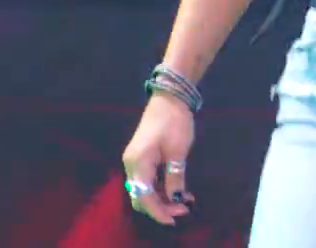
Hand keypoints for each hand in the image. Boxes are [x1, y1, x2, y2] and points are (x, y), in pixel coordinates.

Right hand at [120, 94, 196, 224]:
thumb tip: (176, 199)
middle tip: (183, 210)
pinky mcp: (141, 157)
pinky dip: (161, 188)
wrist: (168, 97)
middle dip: (160, 207)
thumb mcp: (178, 152)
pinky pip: (147, 180)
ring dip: (162, 198)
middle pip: (140, 196)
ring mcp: (134, 161)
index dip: (159, 211)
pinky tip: (178, 190)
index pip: (144, 197)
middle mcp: (131, 165)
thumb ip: (175, 177)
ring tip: (184, 201)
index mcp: (137, 163)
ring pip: (144, 190)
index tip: (176, 218)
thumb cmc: (174, 122)